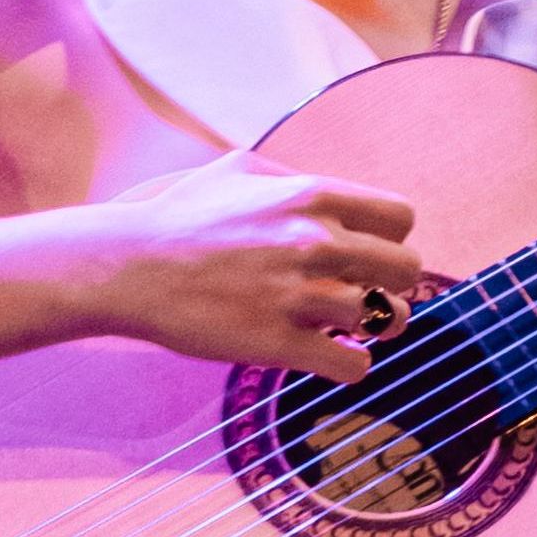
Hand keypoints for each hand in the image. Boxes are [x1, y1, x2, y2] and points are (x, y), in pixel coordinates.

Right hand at [81, 152, 423, 383]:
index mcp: (312, 195)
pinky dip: (349, 366)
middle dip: (392, 285)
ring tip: (347, 328)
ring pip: (389, 320)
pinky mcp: (278, 344)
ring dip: (374, 328)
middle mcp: (315, 242)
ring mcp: (298, 295)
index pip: (401, 218)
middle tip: (367, 294)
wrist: (129, 266)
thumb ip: (295, 177)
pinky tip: (328, 356)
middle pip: (408, 271)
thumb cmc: (181, 217)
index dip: (390, 240)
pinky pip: (353, 366)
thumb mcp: (239, 170)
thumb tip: (336, 195)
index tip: (368, 254)